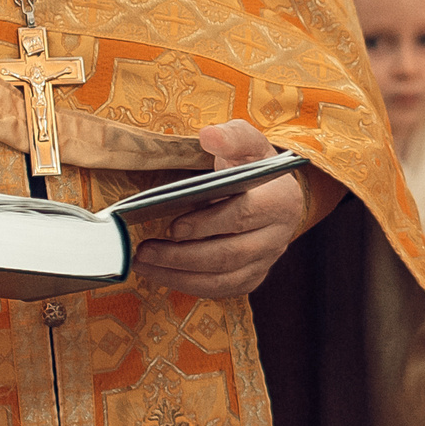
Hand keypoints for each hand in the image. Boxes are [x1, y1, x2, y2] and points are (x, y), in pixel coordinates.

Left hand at [130, 121, 305, 299]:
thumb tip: (209, 135)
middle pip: (230, 254)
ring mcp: (267, 260)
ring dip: (179, 275)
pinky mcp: (253, 276)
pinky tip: (162, 274)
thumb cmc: (252, 165)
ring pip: (223, 278)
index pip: (243, 216)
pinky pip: (221, 290)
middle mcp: (279, 235)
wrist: (272, 192)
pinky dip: (189, 285)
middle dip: (183, 256)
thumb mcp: (247, 142)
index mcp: (280, 200)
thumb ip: (231, 137)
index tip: (174, 227)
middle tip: (145, 250)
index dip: (208, 224)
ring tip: (144, 264)